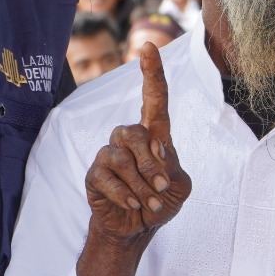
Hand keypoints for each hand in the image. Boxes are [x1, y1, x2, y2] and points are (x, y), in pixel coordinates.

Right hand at [85, 43, 191, 245]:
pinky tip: (131, 205)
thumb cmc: (161, 201)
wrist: (138, 228)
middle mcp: (129, 138)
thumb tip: (155, 151)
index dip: (152, 72)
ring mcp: (109, 154)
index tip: (149, 47)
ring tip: (149, 203)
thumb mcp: (179, 186)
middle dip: (151, 165)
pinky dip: (124, 195)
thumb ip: (172, 166)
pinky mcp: (95, 174)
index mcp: (155, 134)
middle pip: (134, 133)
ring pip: (121, 158)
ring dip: (141, 186)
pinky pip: (106, 177)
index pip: (154, 98)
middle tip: (161, 189)